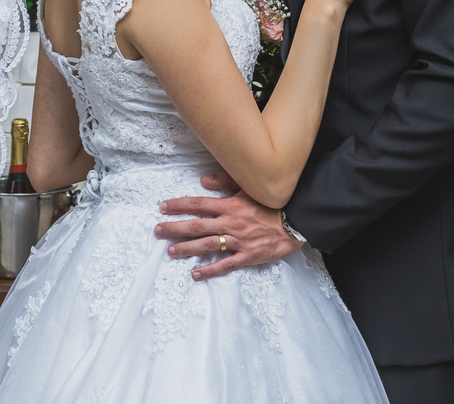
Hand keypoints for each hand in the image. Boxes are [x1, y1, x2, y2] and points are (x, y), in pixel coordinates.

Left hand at [155, 171, 303, 279]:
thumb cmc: (272, 203)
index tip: (162, 207)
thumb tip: (203, 180)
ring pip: (207, 245)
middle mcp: (230, 223)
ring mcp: (238, 241)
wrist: (296, 221)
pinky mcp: (247, 256)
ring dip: (187, 249)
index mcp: (229, 205)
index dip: (179, 205)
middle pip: (197, 226)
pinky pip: (226, 265)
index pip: (198, 204)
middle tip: (158, 231)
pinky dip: (210, 270)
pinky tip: (196, 273)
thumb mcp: (249, 187)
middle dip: (175, 228)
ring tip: (171, 251)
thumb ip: (225, 182)